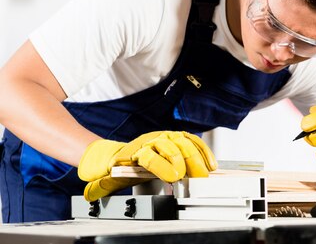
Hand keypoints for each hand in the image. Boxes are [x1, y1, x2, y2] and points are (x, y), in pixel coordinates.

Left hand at [78, 131, 216, 200]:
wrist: (115, 156)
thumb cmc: (116, 171)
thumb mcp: (108, 179)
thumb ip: (101, 187)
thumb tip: (90, 194)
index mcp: (135, 152)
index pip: (152, 155)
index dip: (164, 166)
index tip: (174, 176)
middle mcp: (151, 141)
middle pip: (173, 148)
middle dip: (187, 163)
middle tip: (196, 177)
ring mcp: (164, 137)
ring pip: (185, 143)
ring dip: (198, 158)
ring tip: (206, 172)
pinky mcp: (174, 138)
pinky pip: (191, 141)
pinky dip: (202, 150)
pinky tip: (209, 162)